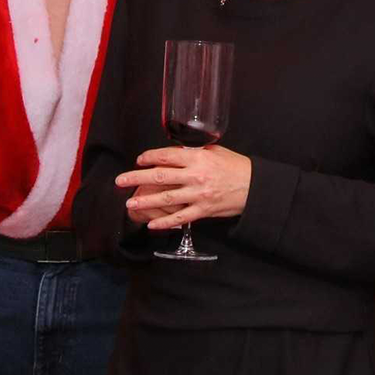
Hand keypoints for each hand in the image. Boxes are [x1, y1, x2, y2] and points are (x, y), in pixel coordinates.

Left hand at [115, 145, 251, 230]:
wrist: (254, 187)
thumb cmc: (234, 166)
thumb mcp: (214, 151)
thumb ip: (193, 152)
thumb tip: (173, 152)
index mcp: (197, 158)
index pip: (166, 156)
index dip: (149, 157)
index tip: (138, 160)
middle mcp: (195, 176)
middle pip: (160, 176)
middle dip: (137, 178)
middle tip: (120, 180)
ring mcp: (198, 195)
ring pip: (166, 198)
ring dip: (145, 201)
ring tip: (129, 203)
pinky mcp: (203, 211)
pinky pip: (180, 218)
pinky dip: (165, 221)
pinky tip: (152, 224)